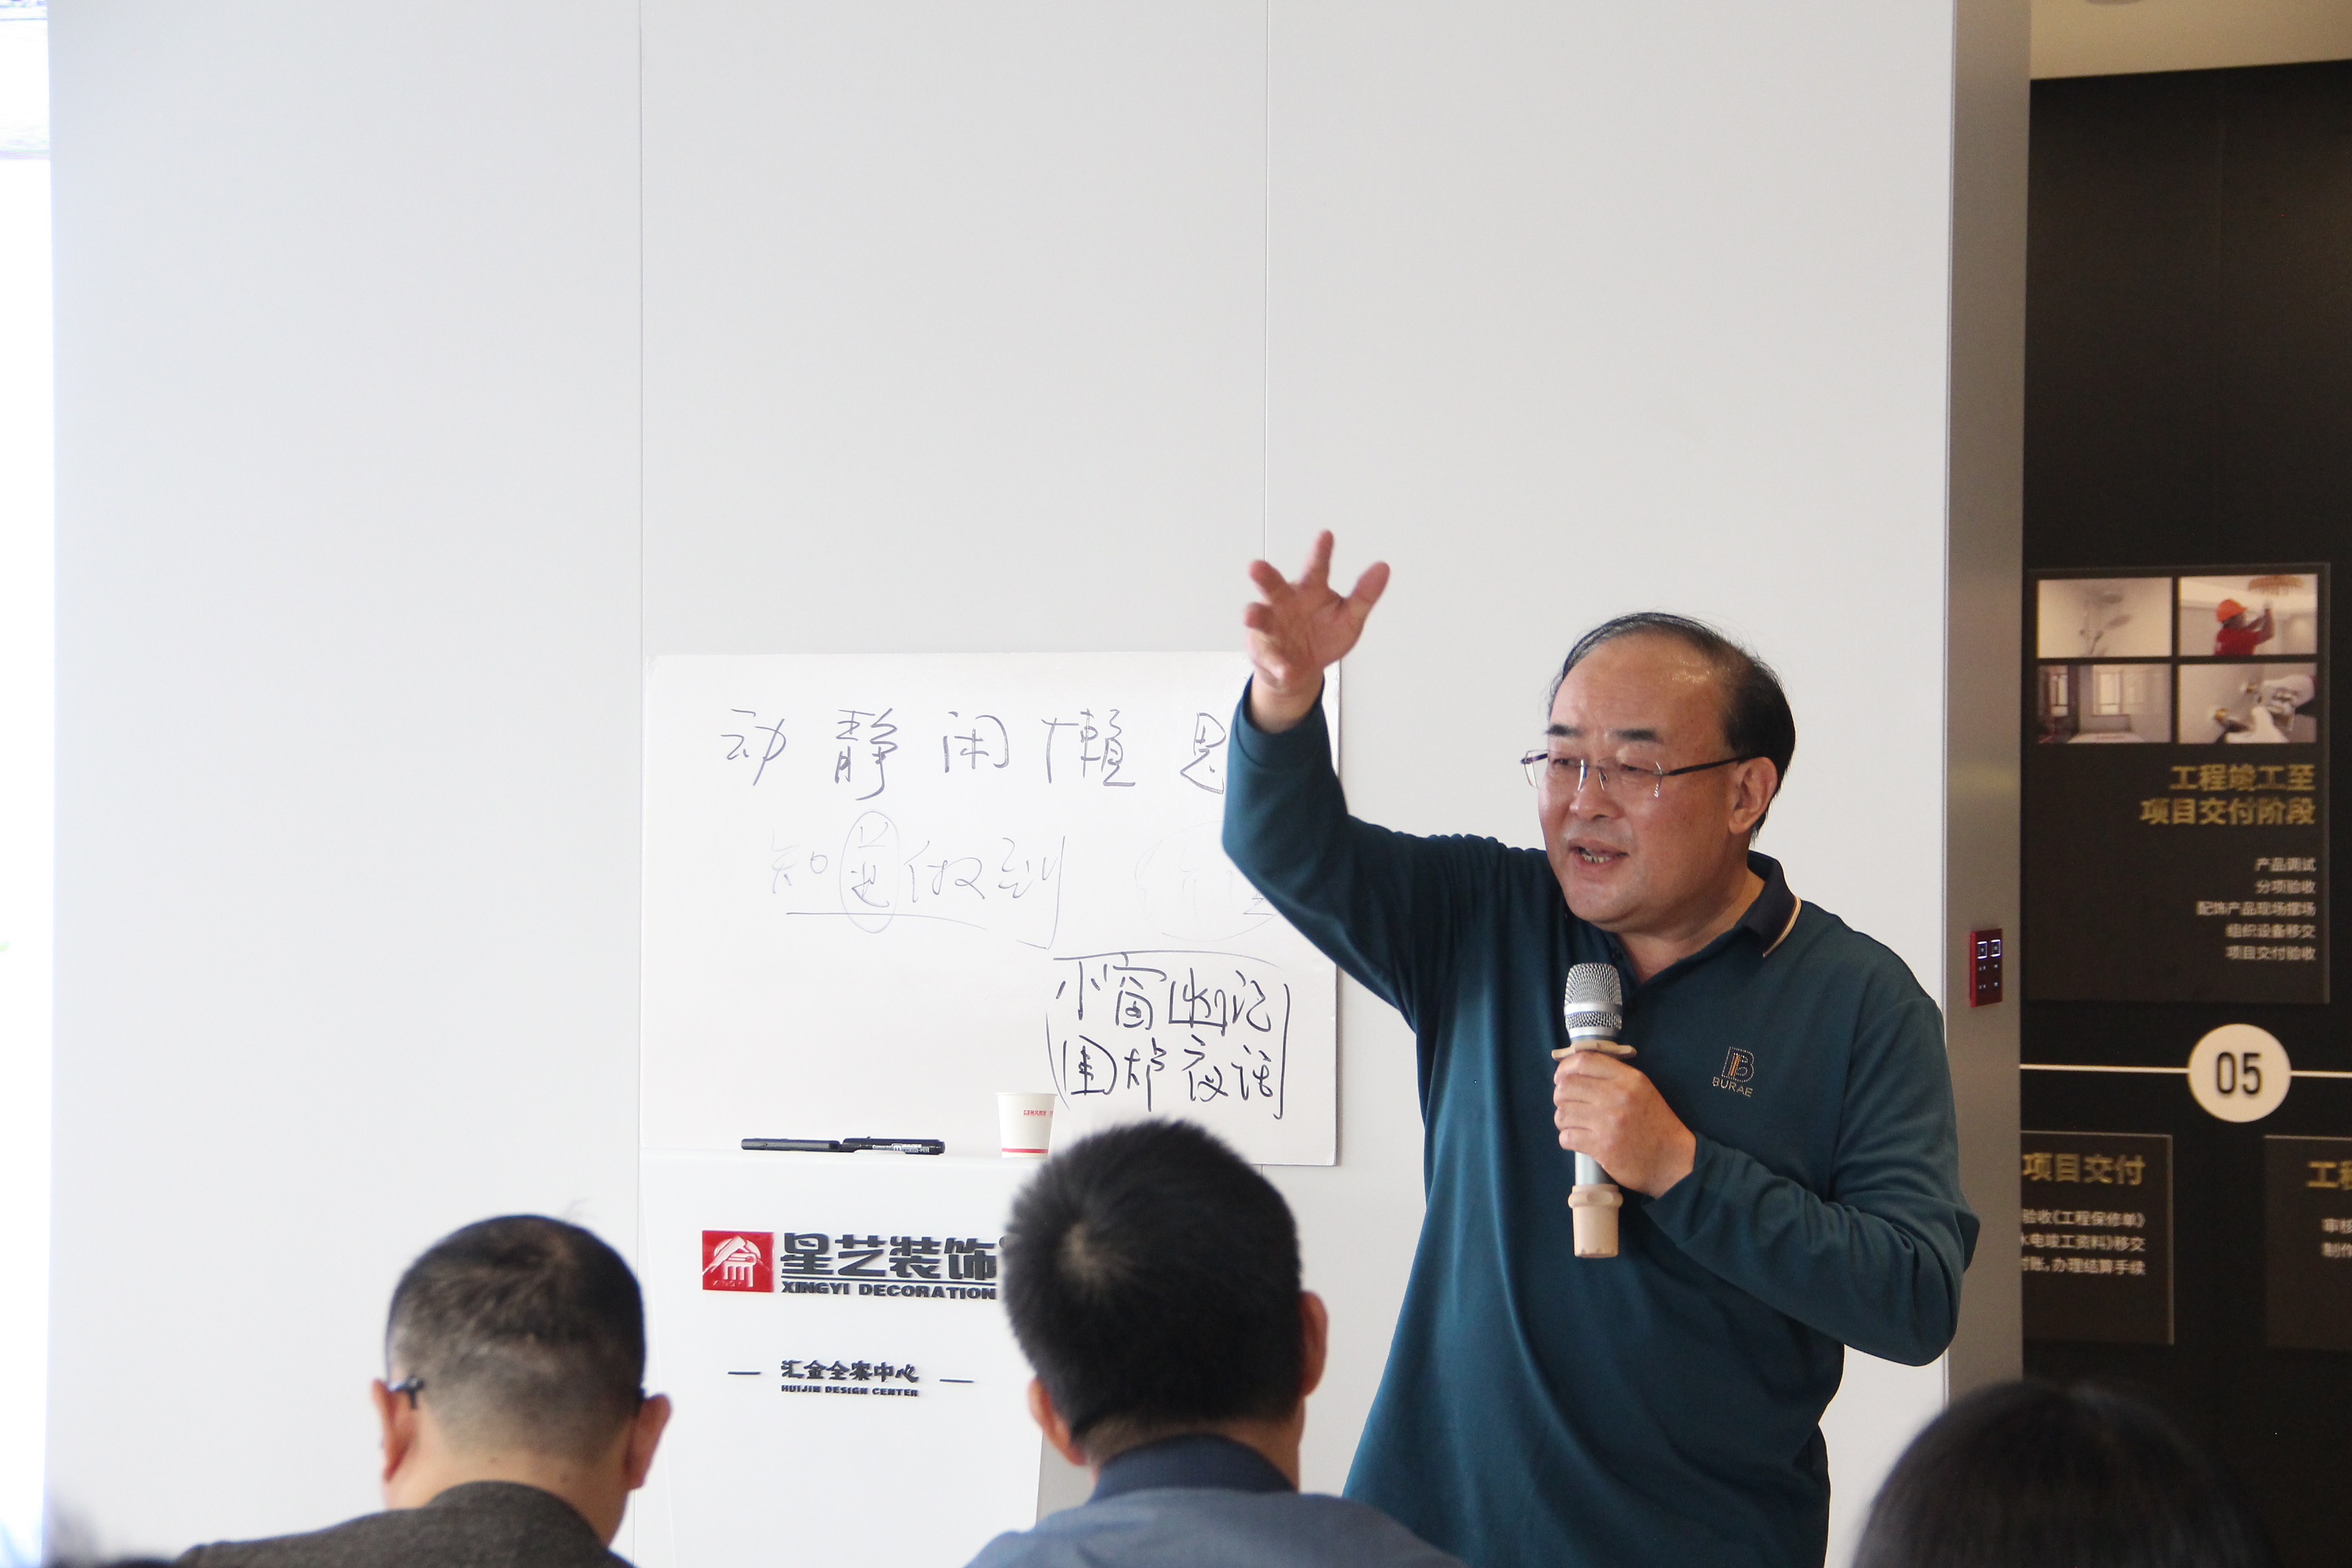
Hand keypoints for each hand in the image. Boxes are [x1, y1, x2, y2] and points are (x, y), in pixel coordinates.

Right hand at [1243, 531, 1389, 732]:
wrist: (1303, 670)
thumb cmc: (1323, 635)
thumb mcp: (1350, 617)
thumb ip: (1364, 595)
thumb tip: (1383, 567)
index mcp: (1309, 591)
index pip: (1316, 569)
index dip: (1320, 552)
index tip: (1326, 535)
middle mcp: (1285, 603)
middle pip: (1273, 586)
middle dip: (1264, 576)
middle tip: (1255, 566)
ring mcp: (1271, 626)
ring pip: (1260, 617)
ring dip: (1254, 615)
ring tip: (1249, 615)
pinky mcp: (1265, 651)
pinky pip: (1271, 658)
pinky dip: (1278, 664)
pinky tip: (1286, 669)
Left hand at [1552, 1050, 1696, 1197]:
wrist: (1672, 1159)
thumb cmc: (1655, 1123)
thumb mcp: (1642, 1089)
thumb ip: (1614, 1075)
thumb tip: (1575, 1069)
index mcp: (1629, 1079)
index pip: (1584, 1061)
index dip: (1565, 1067)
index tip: (1561, 1076)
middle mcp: (1617, 1096)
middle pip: (1567, 1086)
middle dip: (1560, 1095)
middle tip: (1566, 1103)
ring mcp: (1608, 1123)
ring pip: (1563, 1113)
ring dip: (1562, 1119)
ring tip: (1572, 1122)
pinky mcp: (1602, 1147)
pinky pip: (1567, 1137)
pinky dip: (1567, 1138)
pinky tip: (1577, 1139)